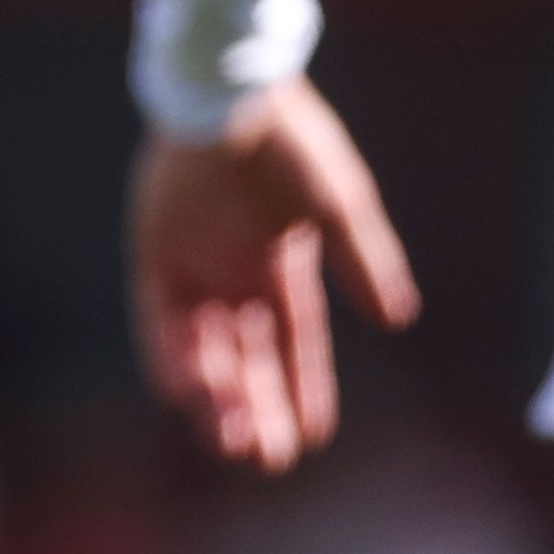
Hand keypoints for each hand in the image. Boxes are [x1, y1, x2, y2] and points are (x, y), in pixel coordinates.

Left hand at [127, 78, 419, 473]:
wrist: (227, 94)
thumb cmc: (290, 142)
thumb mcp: (338, 203)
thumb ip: (363, 258)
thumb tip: (398, 317)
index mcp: (283, 267)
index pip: (297, 345)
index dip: (305, 390)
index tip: (313, 438)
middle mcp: (237, 276)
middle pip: (249, 360)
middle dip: (258, 409)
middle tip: (267, 460)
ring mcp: (195, 267)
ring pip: (205, 350)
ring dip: (217, 395)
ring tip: (233, 439)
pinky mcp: (155, 255)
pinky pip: (158, 320)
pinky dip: (170, 356)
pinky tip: (184, 394)